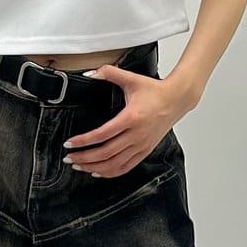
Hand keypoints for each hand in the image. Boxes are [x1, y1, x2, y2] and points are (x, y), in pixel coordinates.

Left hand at [62, 65, 192, 178]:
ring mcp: (141, 145)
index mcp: (131, 118)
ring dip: (94, 167)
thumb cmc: (156, 91)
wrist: (177, 99)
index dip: (83, 141)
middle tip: (69, 157)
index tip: (70, 143)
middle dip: (84, 157)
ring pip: (114, 164)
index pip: (101, 135)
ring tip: (79, 166)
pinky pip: (126, 167)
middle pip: (105, 153)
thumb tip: (91, 73)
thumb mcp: (131, 79)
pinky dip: (110, 173)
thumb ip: (109, 73)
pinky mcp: (145, 151)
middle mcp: (136, 135)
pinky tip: (98, 172)